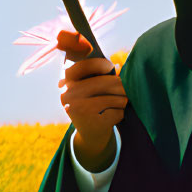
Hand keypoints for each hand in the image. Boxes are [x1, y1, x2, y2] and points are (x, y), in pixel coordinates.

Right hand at [57, 29, 126, 169]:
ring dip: (122, 100)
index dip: (101, 64)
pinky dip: (120, 115)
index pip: (85, 64)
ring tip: (118, 103)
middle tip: (125, 89)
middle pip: (107, 83)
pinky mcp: (91, 123)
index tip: (110, 67)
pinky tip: (112, 117)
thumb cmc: (93, 100)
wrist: (90, 134)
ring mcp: (78, 109)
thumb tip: (105, 57)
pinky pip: (118, 112)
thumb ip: (94, 67)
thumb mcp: (89, 83)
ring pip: (116, 98)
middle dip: (121, 86)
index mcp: (66, 79)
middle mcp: (68, 93)